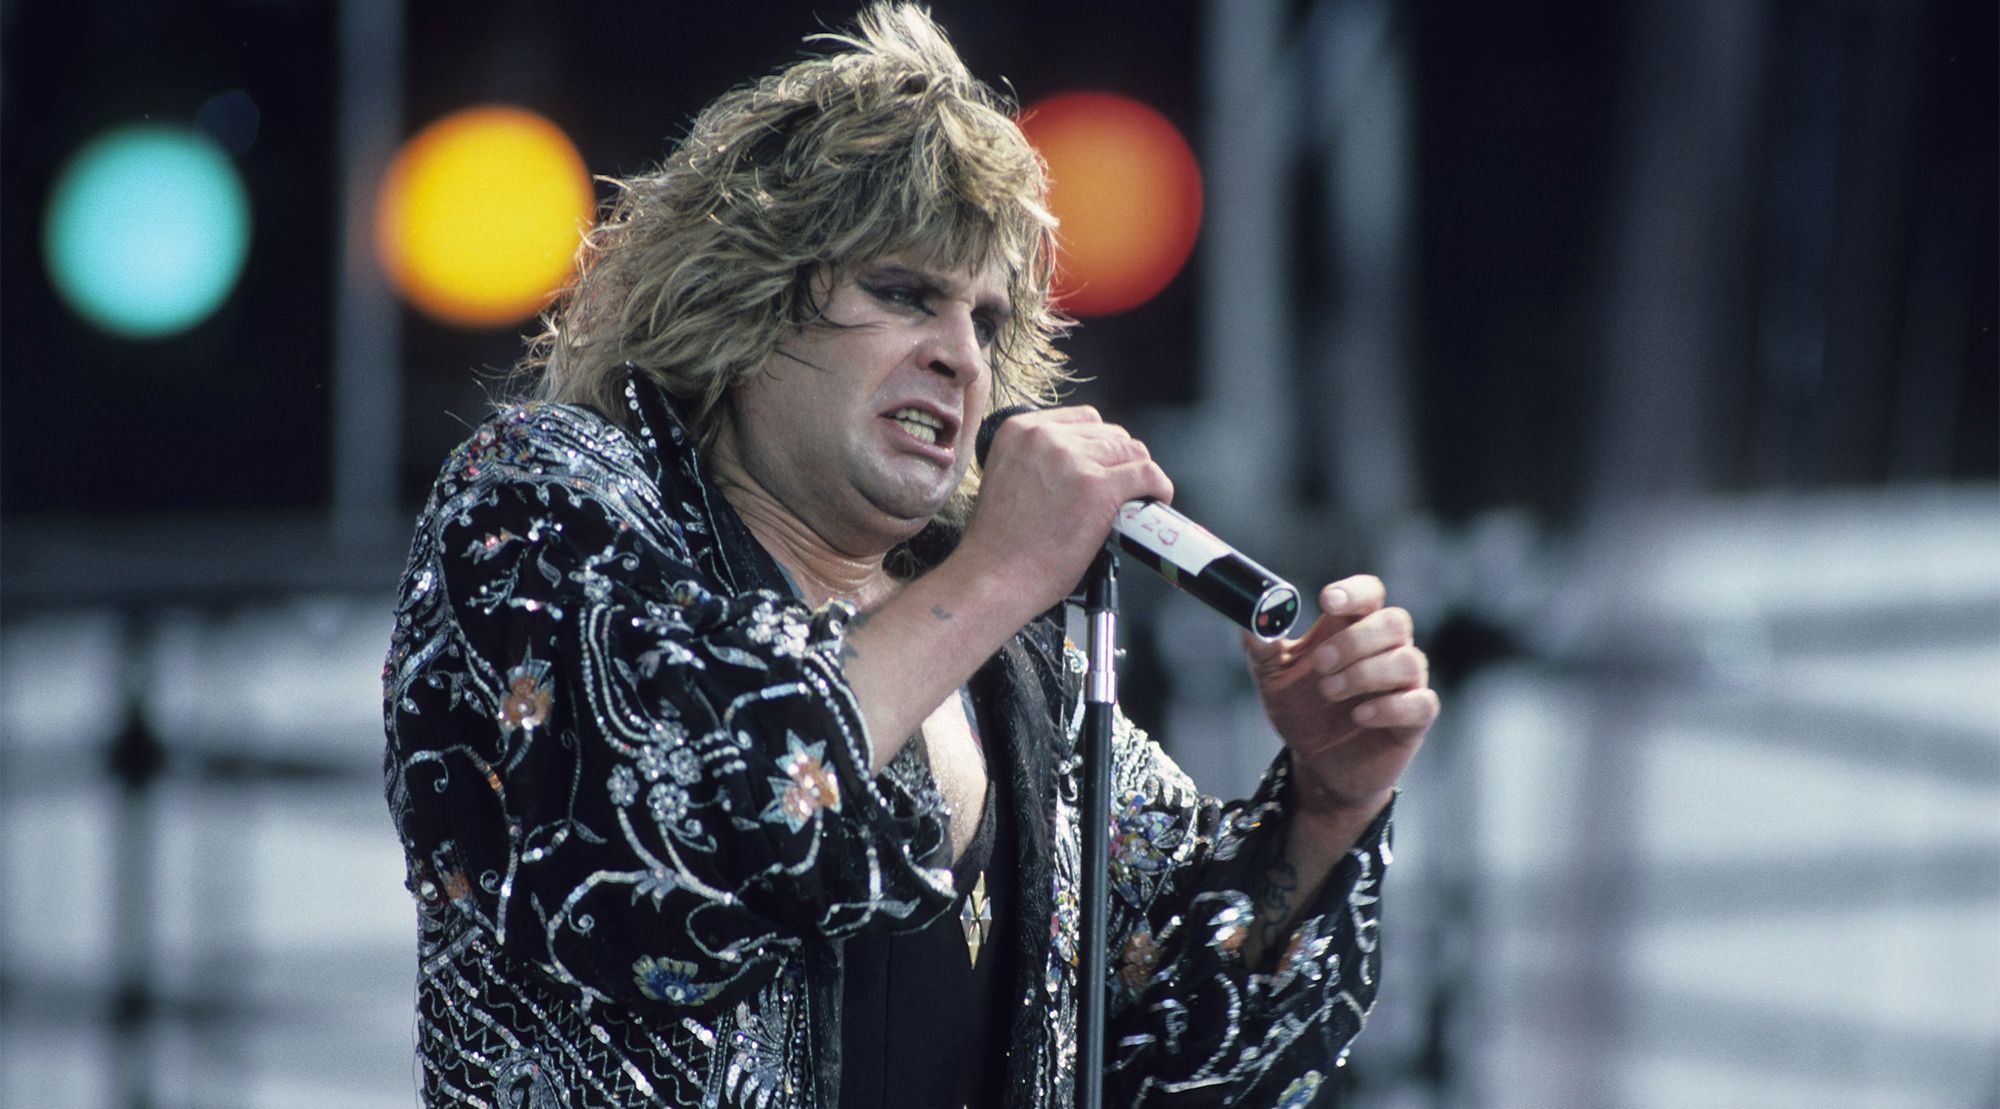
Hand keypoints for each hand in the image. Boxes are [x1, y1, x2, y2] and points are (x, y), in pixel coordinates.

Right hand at [955, 405, 1172, 616]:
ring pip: (1132, 451)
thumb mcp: (1010, 476)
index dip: (1100, 445)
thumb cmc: (999, 542)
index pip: (1083, 419)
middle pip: (1110, 433)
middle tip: (1119, 489)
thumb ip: (1042, 460)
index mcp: (1020, 430)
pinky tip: (1154, 501)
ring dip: (1138, 474)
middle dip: (1119, 461)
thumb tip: (1084, 463)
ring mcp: (1074, 460)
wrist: (994, 577)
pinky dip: (1157, 488)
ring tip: (1134, 499)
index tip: (1102, 465)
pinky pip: (1147, 474)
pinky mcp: (1098, 488)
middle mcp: (1046, 437)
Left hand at [1243, 574, 1436, 825]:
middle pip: (1394, 622)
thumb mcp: (1272, 677)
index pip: (1369, 593)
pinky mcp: (1414, 720)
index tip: (1326, 602)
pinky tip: (1360, 716)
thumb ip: (1262, 647)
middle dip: (1355, 640)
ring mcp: (1404, 684)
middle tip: (1320, 664)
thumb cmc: (1302, 710)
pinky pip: (1421, 703)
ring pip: (1408, 661)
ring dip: (1366, 673)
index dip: (1354, 592)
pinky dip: (1390, 707)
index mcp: (1351, 629)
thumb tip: (1251, 622)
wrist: (1316, 766)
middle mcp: (1385, 650)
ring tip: (1329, 692)